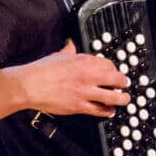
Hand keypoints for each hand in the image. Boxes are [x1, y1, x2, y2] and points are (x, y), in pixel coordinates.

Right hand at [15, 39, 130, 117]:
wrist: (31, 85)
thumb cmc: (42, 70)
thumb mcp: (59, 55)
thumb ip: (69, 50)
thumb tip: (70, 43)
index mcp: (84, 61)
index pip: (109, 64)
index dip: (114, 68)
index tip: (114, 71)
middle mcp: (88, 76)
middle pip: (116, 79)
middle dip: (123, 82)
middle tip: (125, 84)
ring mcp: (85, 92)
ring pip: (112, 97)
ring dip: (121, 98)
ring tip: (124, 99)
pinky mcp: (79, 106)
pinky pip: (99, 110)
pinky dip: (107, 111)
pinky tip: (110, 111)